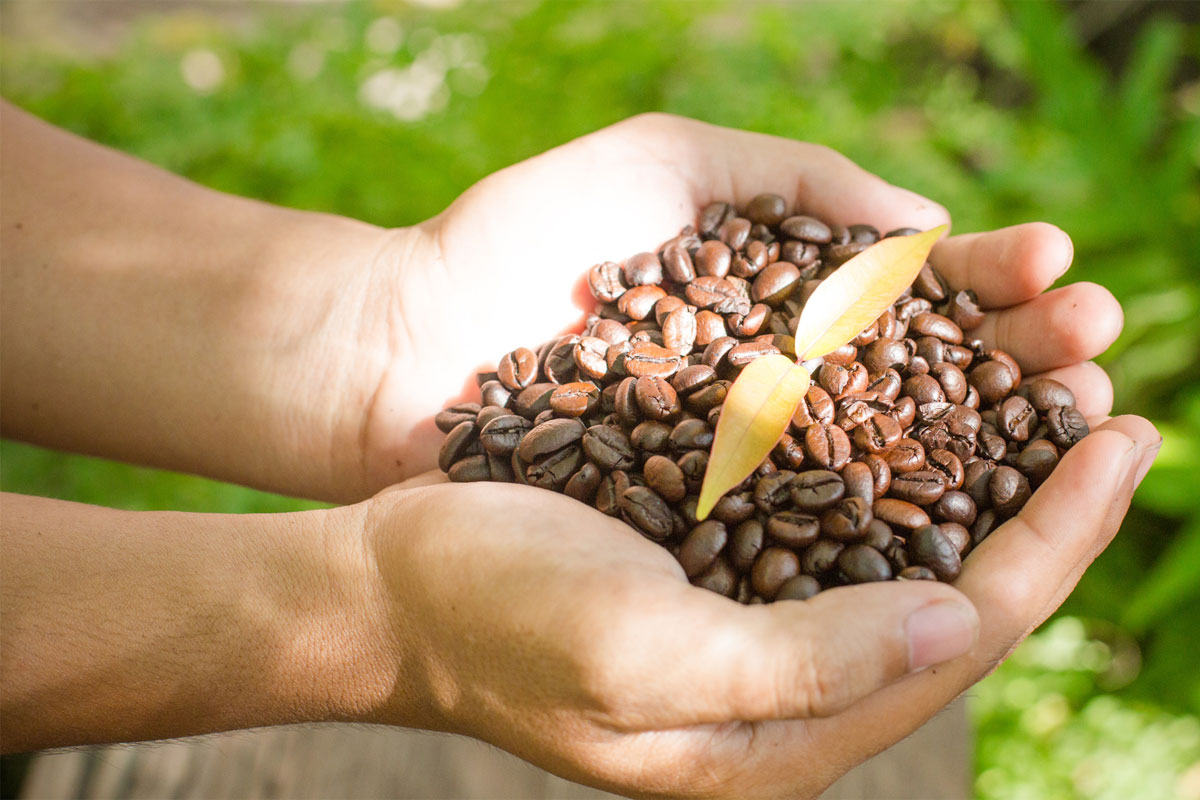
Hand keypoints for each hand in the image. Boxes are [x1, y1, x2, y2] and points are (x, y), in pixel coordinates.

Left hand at [357, 114, 1125, 496]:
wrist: (403, 347)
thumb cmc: (520, 244)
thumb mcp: (669, 163)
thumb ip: (796, 176)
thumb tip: (929, 222)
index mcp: (779, 301)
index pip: (915, 295)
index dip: (990, 285)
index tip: (1056, 270)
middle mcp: (780, 392)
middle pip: (925, 382)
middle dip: (1018, 360)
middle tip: (1097, 346)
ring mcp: (747, 471)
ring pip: (892, 464)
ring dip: (989, 442)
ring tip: (1078, 414)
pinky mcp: (707, 539)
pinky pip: (815, 537)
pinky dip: (892, 525)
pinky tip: (971, 508)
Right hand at [361, 407, 1156, 798]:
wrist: (393, 588)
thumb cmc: (496, 620)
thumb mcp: (643, 656)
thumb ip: (802, 663)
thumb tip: (954, 623)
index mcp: (785, 730)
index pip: (962, 633)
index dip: (1054, 540)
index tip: (1121, 440)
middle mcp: (788, 682)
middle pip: (954, 590)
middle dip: (1043, 501)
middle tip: (1107, 403)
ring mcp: (754, 622)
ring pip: (904, 547)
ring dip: (980, 471)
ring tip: (1041, 389)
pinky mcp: (720, 569)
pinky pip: (836, 518)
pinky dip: (894, 457)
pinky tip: (921, 401)